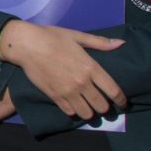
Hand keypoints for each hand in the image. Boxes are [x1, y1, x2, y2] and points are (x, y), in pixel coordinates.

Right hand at [0, 20, 126, 119]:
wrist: (27, 45)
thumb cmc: (52, 37)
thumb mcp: (77, 36)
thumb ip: (100, 42)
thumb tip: (121, 43)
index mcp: (91, 67)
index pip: (113, 91)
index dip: (121, 100)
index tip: (123, 104)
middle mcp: (82, 83)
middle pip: (102, 106)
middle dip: (105, 108)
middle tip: (103, 105)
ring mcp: (68, 92)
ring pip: (87, 114)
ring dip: (90, 112)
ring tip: (88, 107)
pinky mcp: (55, 96)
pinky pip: (70, 112)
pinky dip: (74, 111)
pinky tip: (73, 105)